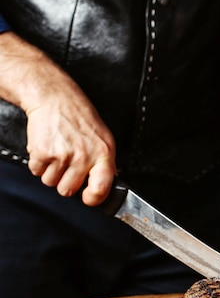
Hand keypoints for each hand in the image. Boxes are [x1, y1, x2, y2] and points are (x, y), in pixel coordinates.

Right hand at [0, 31, 115, 205]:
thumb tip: (104, 186)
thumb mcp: (102, 138)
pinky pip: (36, 172)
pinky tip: (46, 146)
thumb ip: (104, 163)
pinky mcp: (42, 152)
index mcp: (103, 154)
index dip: (93, 199)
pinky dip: (38, 163)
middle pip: (68, 191)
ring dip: (50, 171)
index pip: (101, 188)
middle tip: (67, 163)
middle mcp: (84, 156)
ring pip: (50, 183)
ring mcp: (62, 155)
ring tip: (57, 150)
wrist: (55, 98)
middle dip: (64, 181)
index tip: (88, 198)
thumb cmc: (79, 117)